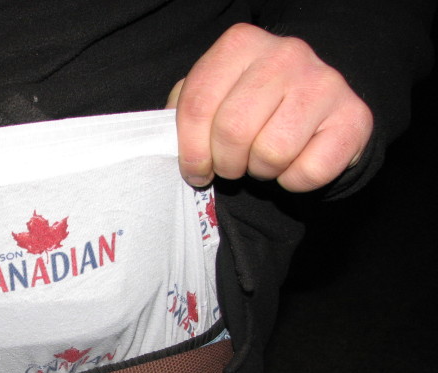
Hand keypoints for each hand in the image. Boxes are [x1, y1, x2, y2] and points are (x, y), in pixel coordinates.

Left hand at [166, 23, 372, 191]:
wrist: (314, 111)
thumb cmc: (250, 109)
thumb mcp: (212, 98)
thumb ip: (184, 112)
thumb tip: (166, 142)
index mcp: (240, 44)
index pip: (197, 105)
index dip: (190, 151)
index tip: (195, 170)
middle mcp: (286, 54)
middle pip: (233, 130)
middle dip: (226, 163)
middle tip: (232, 166)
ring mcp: (324, 82)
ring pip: (271, 153)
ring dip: (261, 171)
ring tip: (263, 159)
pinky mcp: (354, 118)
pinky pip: (308, 172)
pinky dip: (293, 182)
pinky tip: (294, 163)